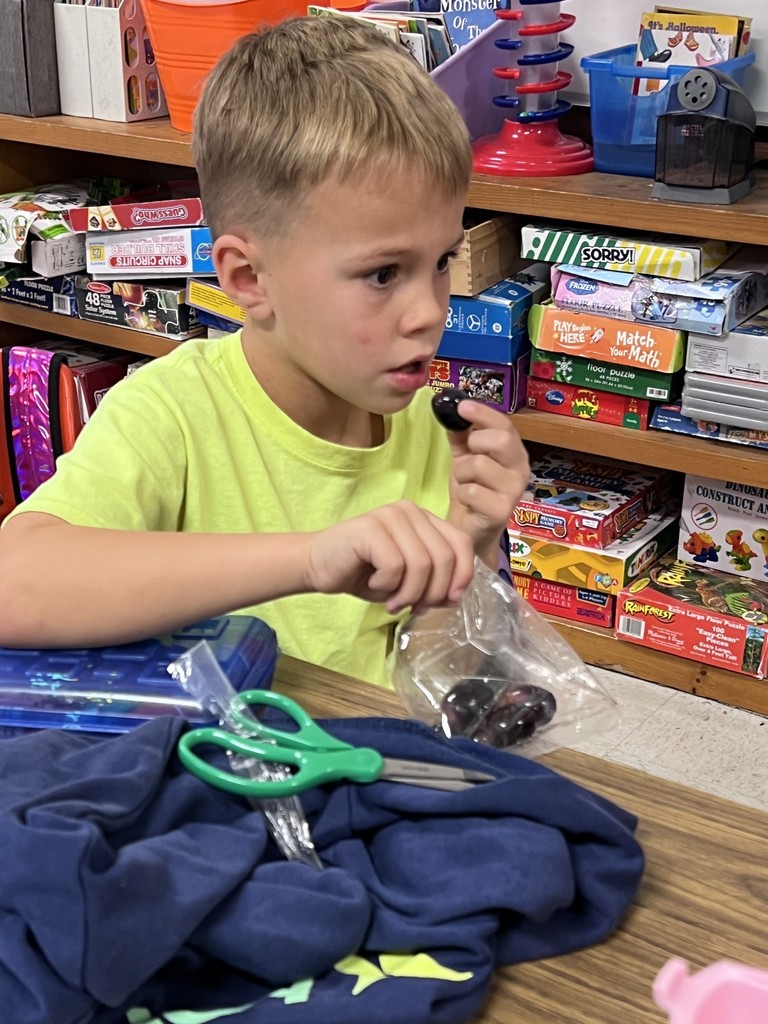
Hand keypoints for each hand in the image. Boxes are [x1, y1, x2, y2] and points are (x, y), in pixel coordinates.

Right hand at [305, 501, 474, 614]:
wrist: (317, 566)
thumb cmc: (364, 574)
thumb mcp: (408, 581)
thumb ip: (435, 583)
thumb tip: (455, 597)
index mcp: (424, 519)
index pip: (461, 543)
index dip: (462, 575)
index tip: (449, 601)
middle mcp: (410, 511)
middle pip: (444, 557)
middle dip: (433, 592)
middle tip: (415, 608)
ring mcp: (390, 516)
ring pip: (422, 564)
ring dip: (409, 594)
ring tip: (394, 602)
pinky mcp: (370, 527)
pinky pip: (395, 566)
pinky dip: (387, 586)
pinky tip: (373, 586)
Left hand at [445, 399, 528, 565]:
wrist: (473, 531)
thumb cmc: (473, 492)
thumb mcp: (465, 459)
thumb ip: (462, 437)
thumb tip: (451, 412)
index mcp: (514, 453)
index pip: (505, 425)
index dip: (483, 413)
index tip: (462, 406)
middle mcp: (520, 470)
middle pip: (500, 441)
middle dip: (474, 443)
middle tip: (467, 455)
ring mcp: (513, 492)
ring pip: (479, 465)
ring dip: (462, 473)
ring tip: (464, 483)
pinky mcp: (501, 512)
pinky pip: (472, 491)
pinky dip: (462, 493)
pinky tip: (467, 501)